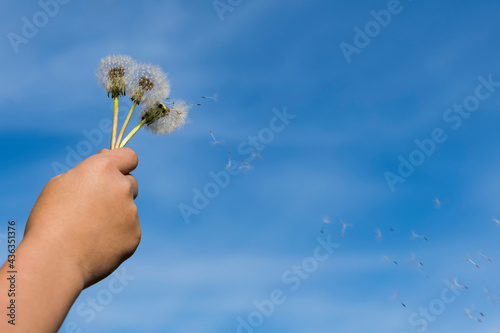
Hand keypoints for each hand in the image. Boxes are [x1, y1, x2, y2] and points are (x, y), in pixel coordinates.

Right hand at [24, 147, 140, 288]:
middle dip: (117, 190)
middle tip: (93, 207)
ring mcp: (131, 211)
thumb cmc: (50, 220)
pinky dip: (116, 236)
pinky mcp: (134, 234)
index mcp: (103, 168)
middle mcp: (122, 186)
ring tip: (87, 231)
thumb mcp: (60, 185)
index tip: (115, 169)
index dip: (121, 162)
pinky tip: (95, 244)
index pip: (129, 156)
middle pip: (130, 183)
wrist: (55, 260)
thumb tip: (107, 166)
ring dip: (115, 215)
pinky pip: (128, 231)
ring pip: (128, 209)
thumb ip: (88, 174)